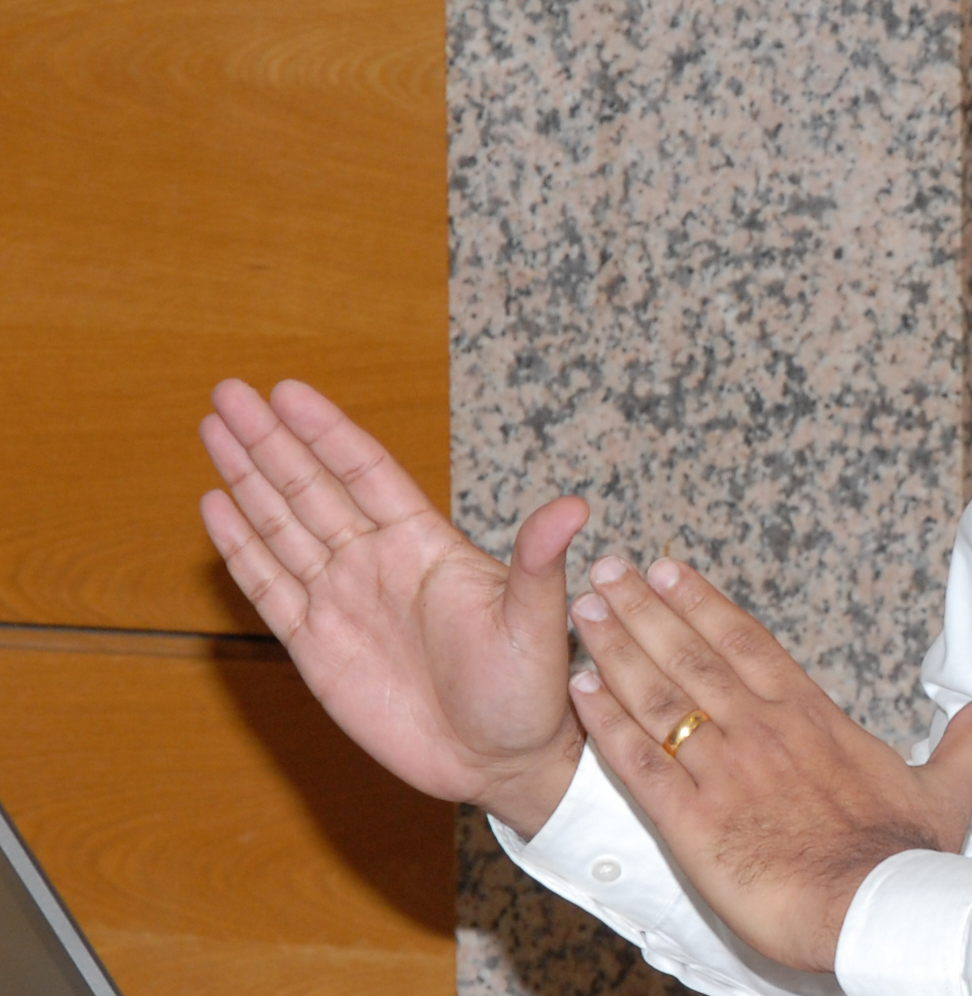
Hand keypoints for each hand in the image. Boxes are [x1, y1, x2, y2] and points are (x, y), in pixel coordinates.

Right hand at [199, 379, 588, 835]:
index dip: (327, 432)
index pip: (365, 471)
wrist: (502, 761)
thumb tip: (574, 507)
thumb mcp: (536, 622)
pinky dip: (242, 547)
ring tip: (215, 429)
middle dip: (269, 440)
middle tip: (228, 391)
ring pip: (283, 526)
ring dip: (247, 478)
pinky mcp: (317, 647)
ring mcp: (343, 601)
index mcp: (425, 545)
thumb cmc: (530, 689)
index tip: (287, 391)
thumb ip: (539, 563)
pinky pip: (270, 586)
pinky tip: (217, 506)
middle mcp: (378, 562)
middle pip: (311, 487)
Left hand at [566, 555, 971, 971]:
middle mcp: (761, 731)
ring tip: (585, 612)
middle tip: (609, 572)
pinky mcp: (694, 819)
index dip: (703, 603)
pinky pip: (639, 762)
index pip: (746, 644)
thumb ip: (961, 745)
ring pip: (659, 695)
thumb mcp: (946, 789)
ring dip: (617, 649)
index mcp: (812, 718)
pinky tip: (579, 693)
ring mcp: (724, 770)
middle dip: (645, 608)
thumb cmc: (904, 854)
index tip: (669, 571)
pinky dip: (605, 723)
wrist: (874, 906)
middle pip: (692, 654)